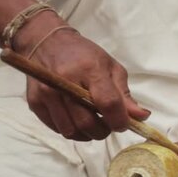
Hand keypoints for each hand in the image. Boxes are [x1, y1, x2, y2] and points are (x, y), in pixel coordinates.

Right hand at [16, 13, 149, 140]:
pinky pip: (58, 129)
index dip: (119, 120)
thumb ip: (124, 95)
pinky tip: (77, 119)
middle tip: (107, 124)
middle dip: (103, 130)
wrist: (46, 43)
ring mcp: (47, 94)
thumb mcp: (110, 67)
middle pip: (88, 123)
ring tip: (92, 122)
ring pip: (72, 131)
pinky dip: (72, 130)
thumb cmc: (83, 55)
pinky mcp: (35, 103)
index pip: (108, 103)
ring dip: (87, 134)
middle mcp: (65, 82)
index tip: (123, 124)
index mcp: (89, 69)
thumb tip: (142, 117)